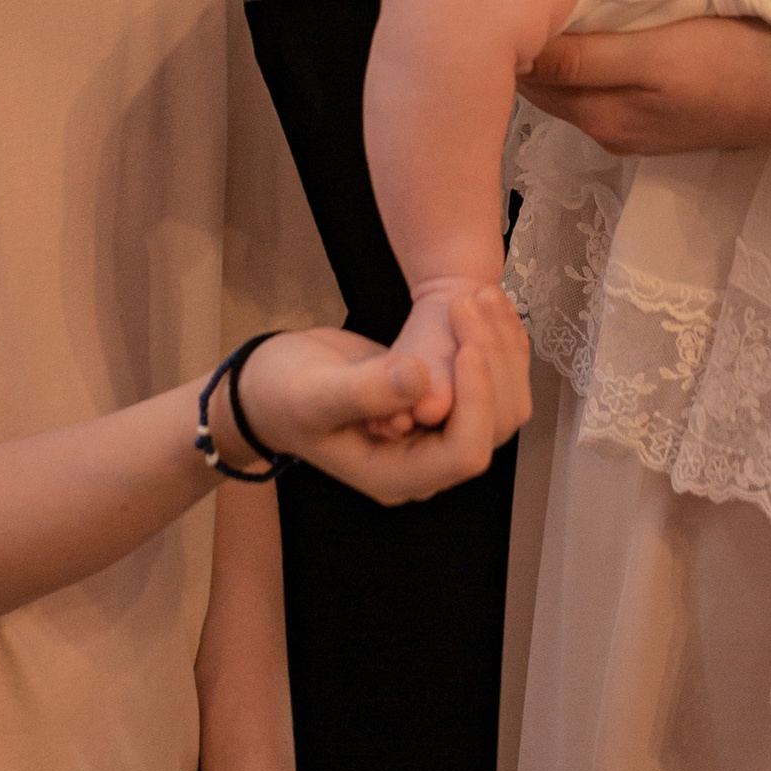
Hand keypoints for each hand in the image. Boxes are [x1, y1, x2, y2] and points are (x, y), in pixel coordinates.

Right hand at [238, 298, 531, 493]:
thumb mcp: (314, 392)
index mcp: (397, 475)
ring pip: (499, 404)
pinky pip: (486, 384)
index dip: (476, 402)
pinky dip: (492, 344)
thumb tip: (421, 379)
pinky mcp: (438, 407)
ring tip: (480, 295)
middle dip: (492, 363)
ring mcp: (433, 435)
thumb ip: (365, 392)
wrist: (272, 383)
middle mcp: (424, 462)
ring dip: (497, 348)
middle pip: (493, 427)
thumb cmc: (282, 395)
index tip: (466, 347)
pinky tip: (482, 305)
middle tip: (472, 302)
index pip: (465, 453)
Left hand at [521, 13, 770, 161]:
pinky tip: (594, 22)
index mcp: (598, 110)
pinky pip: (596, 85)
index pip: (528, 70)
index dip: (511, 27)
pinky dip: (584, 57)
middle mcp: (602, 126)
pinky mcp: (649, 120)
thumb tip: (513, 46)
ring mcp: (627, 126)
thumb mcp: (656, 53)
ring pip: (568, 79)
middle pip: (540, 78)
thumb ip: (583, 56)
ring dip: (555, 43)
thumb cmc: (734, 63)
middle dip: (524, 34)